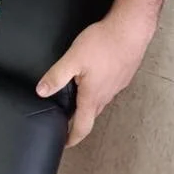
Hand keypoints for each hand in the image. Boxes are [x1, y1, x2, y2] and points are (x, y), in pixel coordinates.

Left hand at [36, 12, 154, 146]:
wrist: (131, 30)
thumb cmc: (104, 43)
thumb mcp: (74, 58)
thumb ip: (57, 76)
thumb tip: (41, 91)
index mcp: (92, 96)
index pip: (82, 127)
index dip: (72, 138)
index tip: (65, 143)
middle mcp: (106, 95)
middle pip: (91, 115)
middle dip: (80, 120)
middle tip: (68, 120)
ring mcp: (117, 86)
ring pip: (101, 101)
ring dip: (90, 103)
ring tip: (79, 97)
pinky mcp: (124, 75)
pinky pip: (110, 88)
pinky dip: (100, 89)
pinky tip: (96, 76)